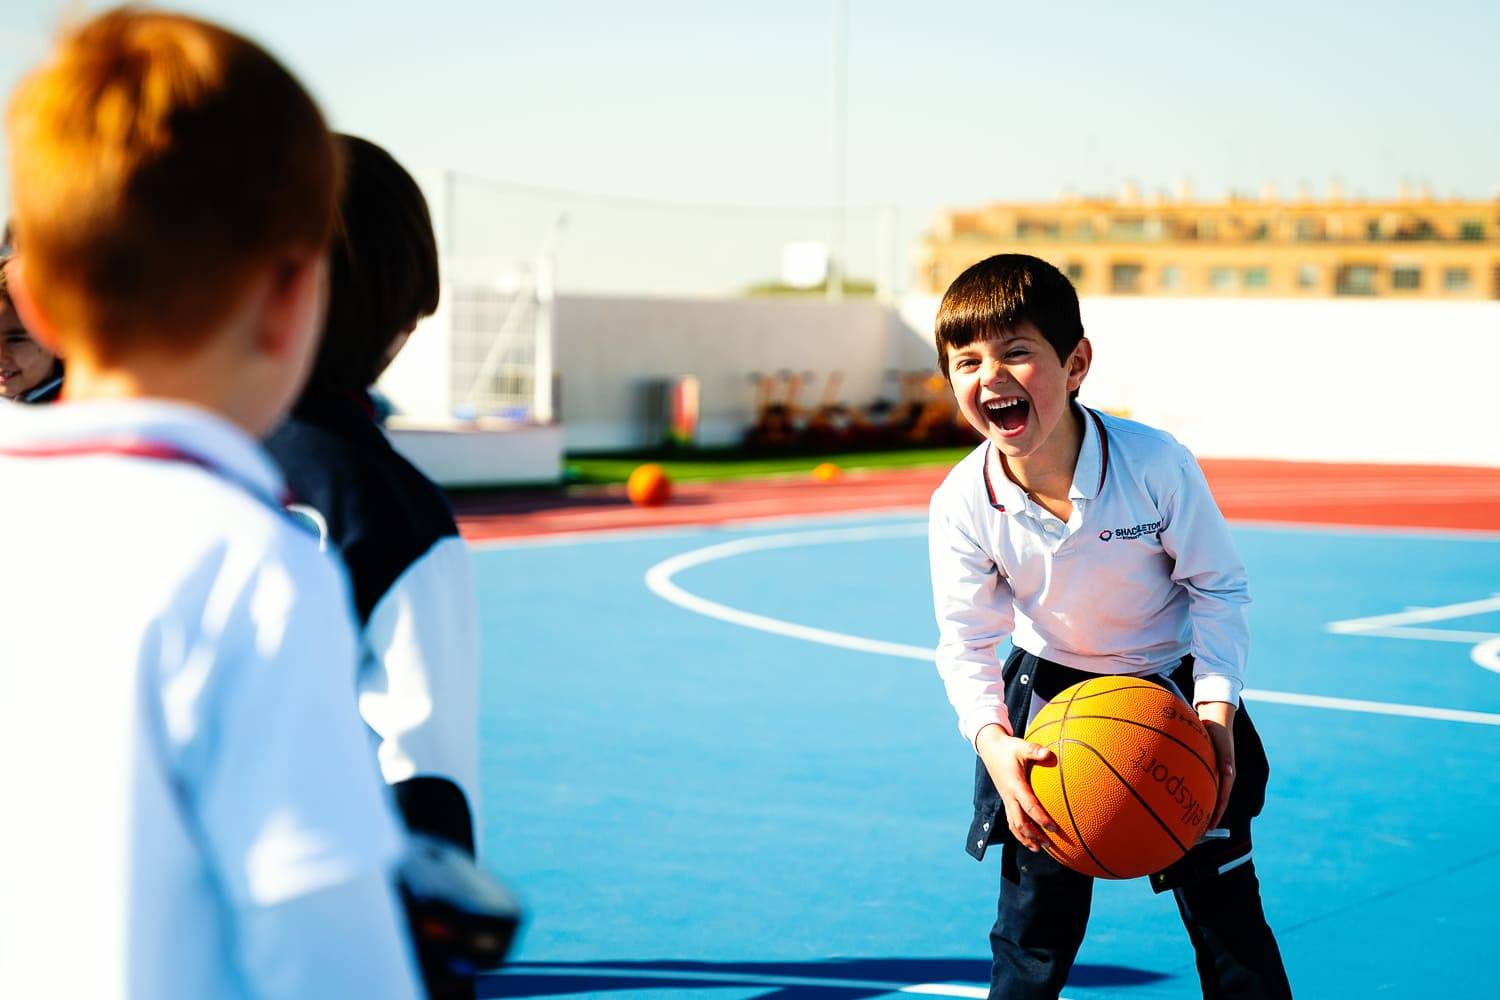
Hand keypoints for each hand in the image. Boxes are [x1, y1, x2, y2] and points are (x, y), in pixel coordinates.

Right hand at [976, 724, 1058, 851]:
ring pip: (1014, 825)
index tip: (1054, 828)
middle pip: (1020, 822)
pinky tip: (1030, 838)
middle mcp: (1009, 796)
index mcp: (1015, 786)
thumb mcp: (1021, 746)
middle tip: (1050, 844)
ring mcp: (1006, 800)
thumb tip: (1049, 753)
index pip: (1029, 806)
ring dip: (1026, 838)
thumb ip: (1035, 751)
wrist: (990, 749)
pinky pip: (1011, 820)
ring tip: (1039, 849)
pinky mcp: (1006, 800)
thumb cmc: (1008, 748)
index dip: (1041, 819)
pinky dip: (1020, 832)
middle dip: (1034, 835)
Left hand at [1197, 701, 1235, 828]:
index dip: (1215, 814)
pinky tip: (1184, 799)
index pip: (1221, 799)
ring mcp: (1214, 771)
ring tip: (1190, 821)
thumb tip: (1229, 773)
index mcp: (1227, 773)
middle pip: (1215, 800)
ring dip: (1202, 807)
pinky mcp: (1207, 766)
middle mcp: (1221, 775)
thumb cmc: (1218, 730)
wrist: (1214, 717)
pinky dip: (1197, 793)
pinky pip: (1202, 783)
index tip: (1208, 827)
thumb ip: (1226, 758)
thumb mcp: (1222, 743)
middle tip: (1196, 831)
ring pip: (1208, 794)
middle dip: (1207, 816)